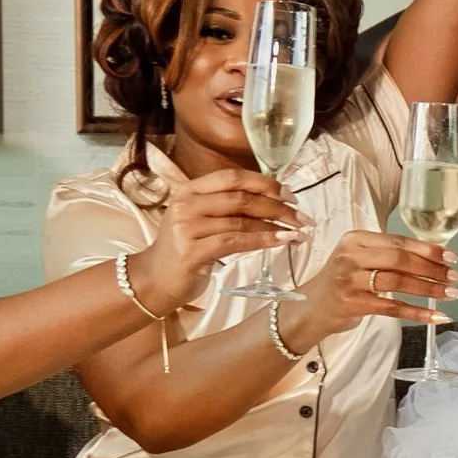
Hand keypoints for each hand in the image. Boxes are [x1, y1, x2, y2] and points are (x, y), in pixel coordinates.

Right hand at [128, 168, 302, 308]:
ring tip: (298, 233)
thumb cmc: (186, 249)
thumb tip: (275, 199)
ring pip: (241, 221)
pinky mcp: (191, 252)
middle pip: (241, 198)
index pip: (232, 177)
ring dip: (275, 226)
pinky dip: (262, 240)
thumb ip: (228, 207)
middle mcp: (186, 204)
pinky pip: (235, 242)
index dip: (265, 183)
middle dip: (277, 207)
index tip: (291, 195)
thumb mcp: (202, 219)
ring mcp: (186, 228)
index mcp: (189, 190)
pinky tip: (280, 241)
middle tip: (302, 217)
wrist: (155, 279)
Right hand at [284, 229, 457, 343]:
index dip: (428, 249)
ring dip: (429, 289)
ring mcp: (350, 280)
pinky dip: (417, 312)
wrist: (310, 308)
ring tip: (452, 294)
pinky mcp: (353, 304)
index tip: (452, 257)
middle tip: (456, 277)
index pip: (399, 241)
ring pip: (398, 282)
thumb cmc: (342, 282)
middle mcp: (351, 256)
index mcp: (356, 239)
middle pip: (400, 259)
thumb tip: (434, 258)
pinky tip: (436, 315)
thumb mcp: (359, 259)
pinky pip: (392, 307)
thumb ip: (388, 255)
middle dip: (432, 268)